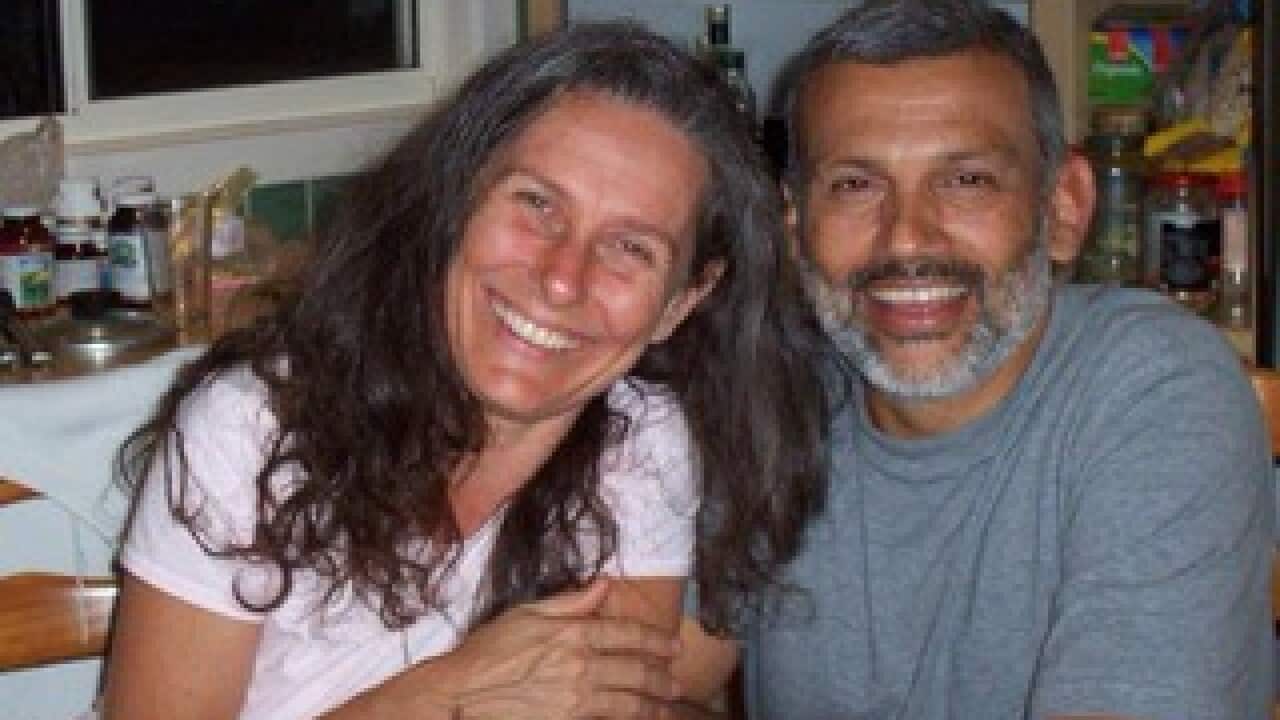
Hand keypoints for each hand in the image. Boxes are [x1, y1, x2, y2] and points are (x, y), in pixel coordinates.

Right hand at [441, 579, 682, 718]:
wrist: (462, 693)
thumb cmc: (488, 650)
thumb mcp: (526, 613)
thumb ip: (570, 601)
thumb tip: (604, 584)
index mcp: (572, 633)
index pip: (627, 634)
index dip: (655, 640)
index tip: (673, 646)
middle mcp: (581, 666)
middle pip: (636, 670)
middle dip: (662, 676)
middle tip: (676, 681)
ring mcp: (576, 699)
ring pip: (629, 702)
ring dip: (654, 704)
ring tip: (667, 705)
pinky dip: (628, 719)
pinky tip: (638, 719)